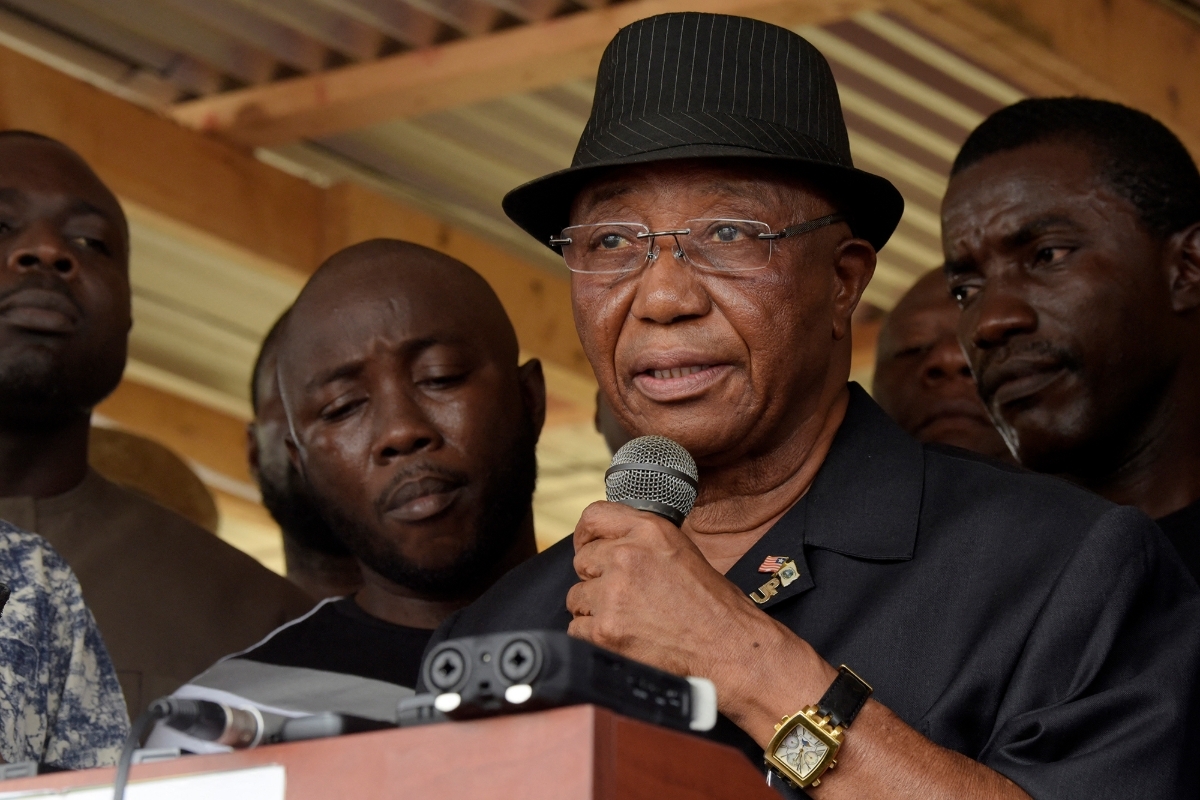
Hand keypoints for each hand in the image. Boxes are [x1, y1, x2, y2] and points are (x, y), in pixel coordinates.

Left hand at [566, 501, 826, 718]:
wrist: (730, 649)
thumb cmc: (712, 606)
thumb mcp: (681, 550)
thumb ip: (641, 541)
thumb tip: (604, 543)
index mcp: (649, 530)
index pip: (593, 517)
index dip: (587, 536)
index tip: (589, 548)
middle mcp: (627, 556)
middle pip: (582, 561)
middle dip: (597, 580)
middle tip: (625, 598)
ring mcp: (613, 594)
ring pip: (577, 597)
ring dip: (596, 610)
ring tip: (631, 621)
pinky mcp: (605, 631)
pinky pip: (577, 629)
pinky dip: (595, 638)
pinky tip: (626, 639)